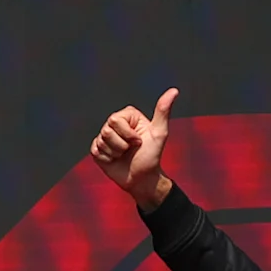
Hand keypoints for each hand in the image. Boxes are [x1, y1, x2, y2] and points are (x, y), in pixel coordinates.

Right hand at [90, 88, 178, 211]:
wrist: (142, 179)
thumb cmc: (152, 156)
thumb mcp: (159, 133)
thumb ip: (162, 111)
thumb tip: (174, 91)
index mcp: (126, 116)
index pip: (115, 120)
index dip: (128, 134)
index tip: (139, 141)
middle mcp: (114, 123)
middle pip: (106, 130)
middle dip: (121, 144)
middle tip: (130, 149)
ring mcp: (104, 136)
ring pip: (101, 141)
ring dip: (115, 153)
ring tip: (123, 155)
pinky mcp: (97, 149)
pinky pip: (96, 151)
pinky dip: (107, 159)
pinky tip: (115, 160)